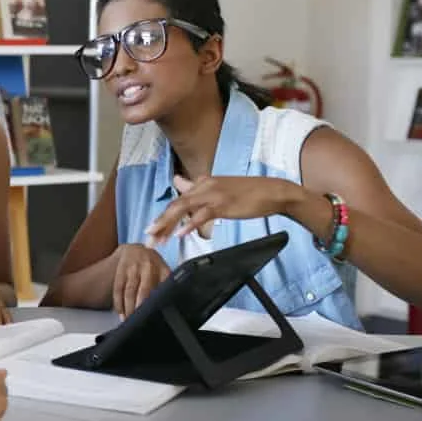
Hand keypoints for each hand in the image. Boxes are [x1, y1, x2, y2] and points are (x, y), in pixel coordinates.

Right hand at [112, 244, 171, 319]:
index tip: (155, 315)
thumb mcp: (163, 272)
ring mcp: (133, 268)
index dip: (158, 303)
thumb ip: (167, 286)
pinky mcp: (121, 271)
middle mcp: (148, 267)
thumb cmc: (152, 266)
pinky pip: (118, 289)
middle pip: (144, 292)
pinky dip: (118, 303)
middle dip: (140, 308)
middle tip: (139, 321)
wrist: (135, 249)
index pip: (163, 288)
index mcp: (162, 269)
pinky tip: (120, 312)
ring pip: (130, 292)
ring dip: (128, 308)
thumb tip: (170, 306)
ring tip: (129, 320)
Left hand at [144, 174, 299, 247]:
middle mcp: (204, 186)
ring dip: (167, 224)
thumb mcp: (218, 187)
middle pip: (175, 205)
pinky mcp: (224, 204)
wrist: (273, 191)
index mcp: (202, 182)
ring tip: (157, 238)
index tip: (152, 231)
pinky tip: (180, 233)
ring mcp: (213, 195)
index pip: (177, 200)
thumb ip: (196, 186)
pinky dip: (190, 224)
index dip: (162, 217)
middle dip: (159, 223)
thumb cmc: (248, 192)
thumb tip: (179, 181)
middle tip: (148, 239)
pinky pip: (203, 215)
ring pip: (183, 209)